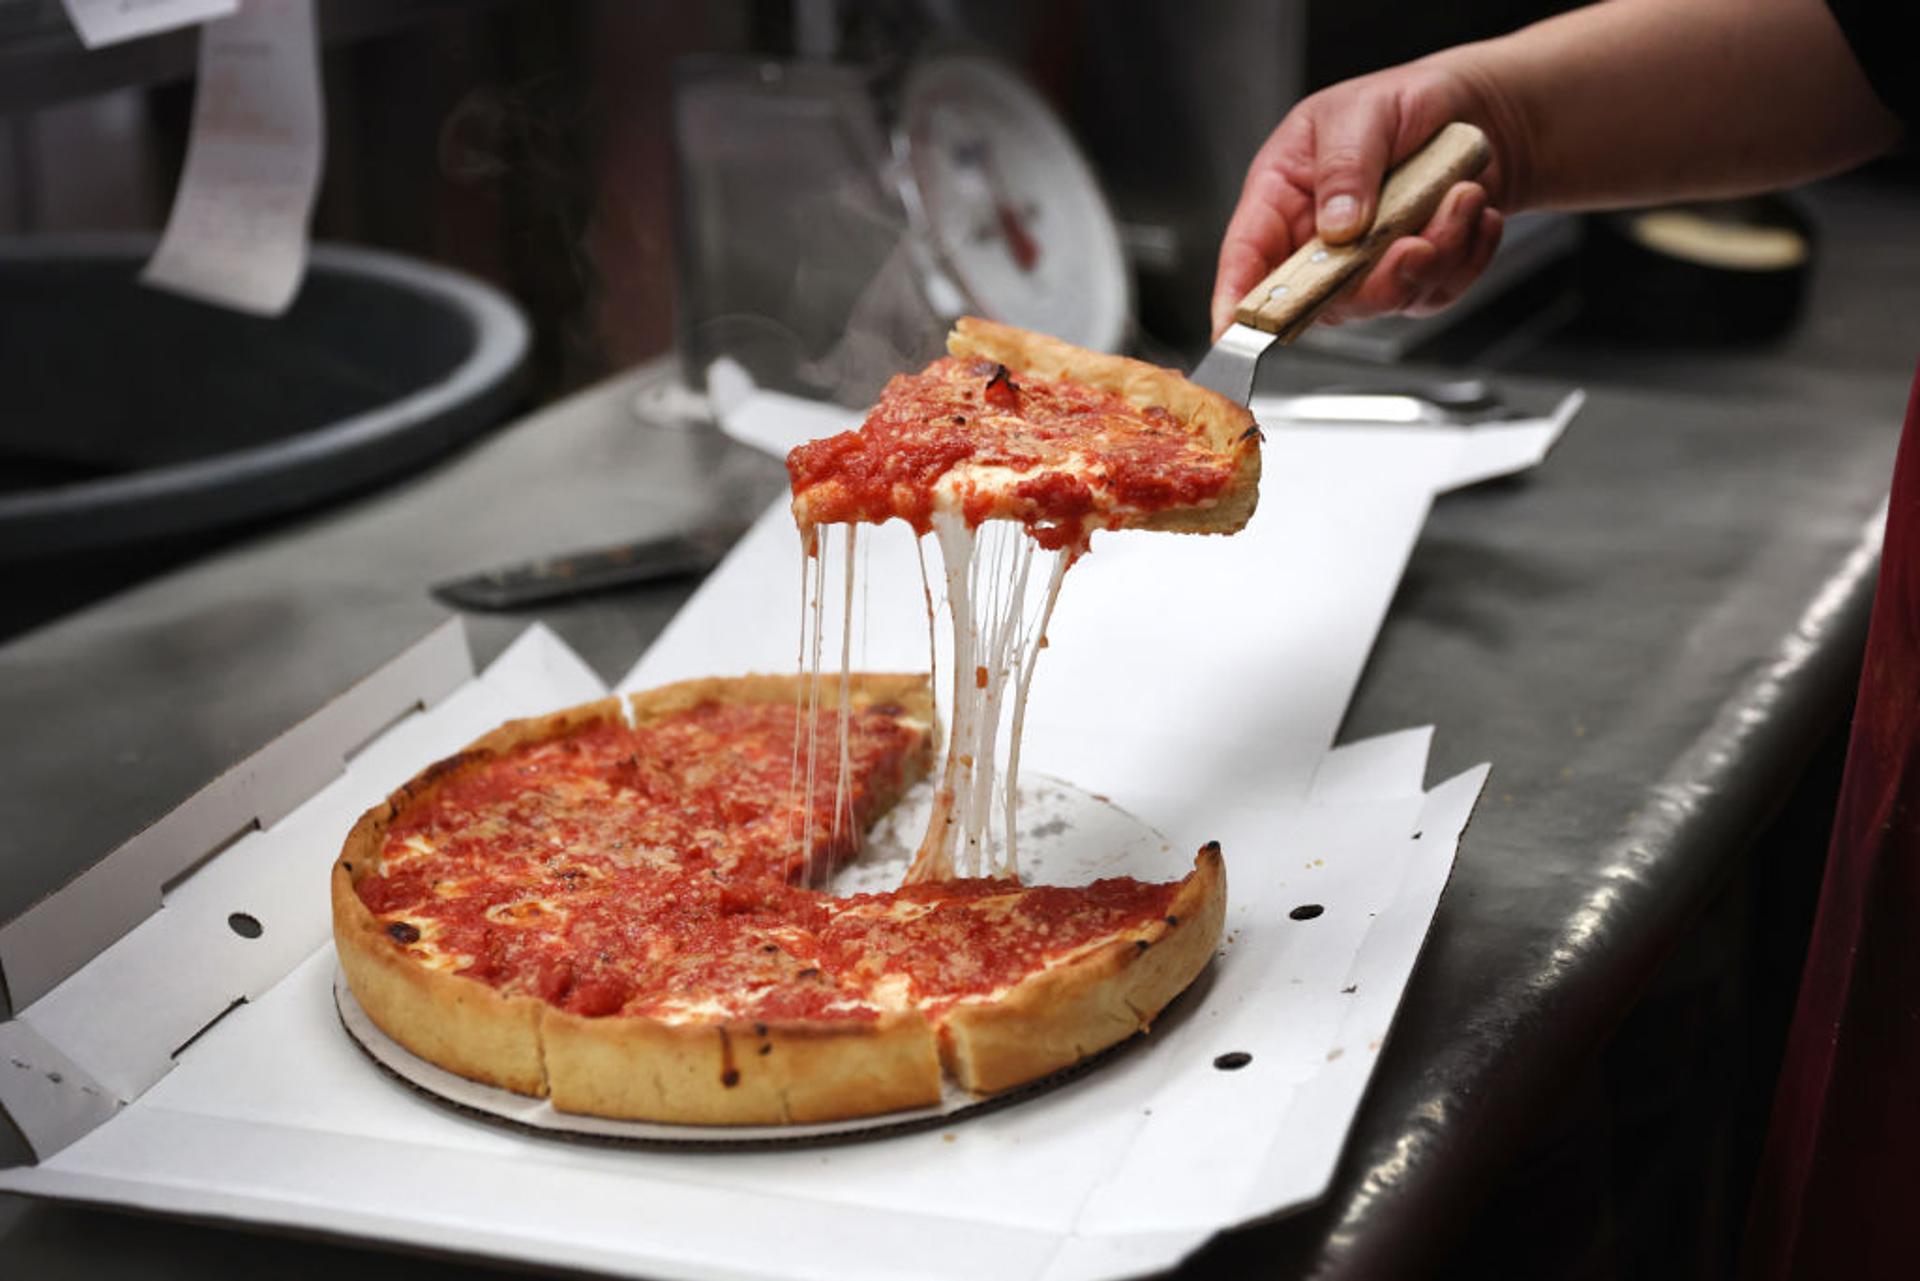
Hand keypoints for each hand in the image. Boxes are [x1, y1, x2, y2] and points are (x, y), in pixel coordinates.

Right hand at [1211, 61, 1512, 336]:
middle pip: (1320, 299)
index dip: (1237, 297)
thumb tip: (1335, 227)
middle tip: (1416, 243)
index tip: (1235, 329)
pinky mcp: (1411, 276)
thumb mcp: (1362, 112)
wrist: (1476, 108)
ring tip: (1463, 196)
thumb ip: (1344, 167)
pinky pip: (1435, 292)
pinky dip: (1466, 255)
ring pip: (1385, 299)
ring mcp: (1363, 266)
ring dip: (1436, 254)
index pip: (1247, 256)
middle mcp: (1316, 240)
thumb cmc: (1405, 100)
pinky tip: (1474, 211)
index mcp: (1282, 194)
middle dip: (1376, 280)